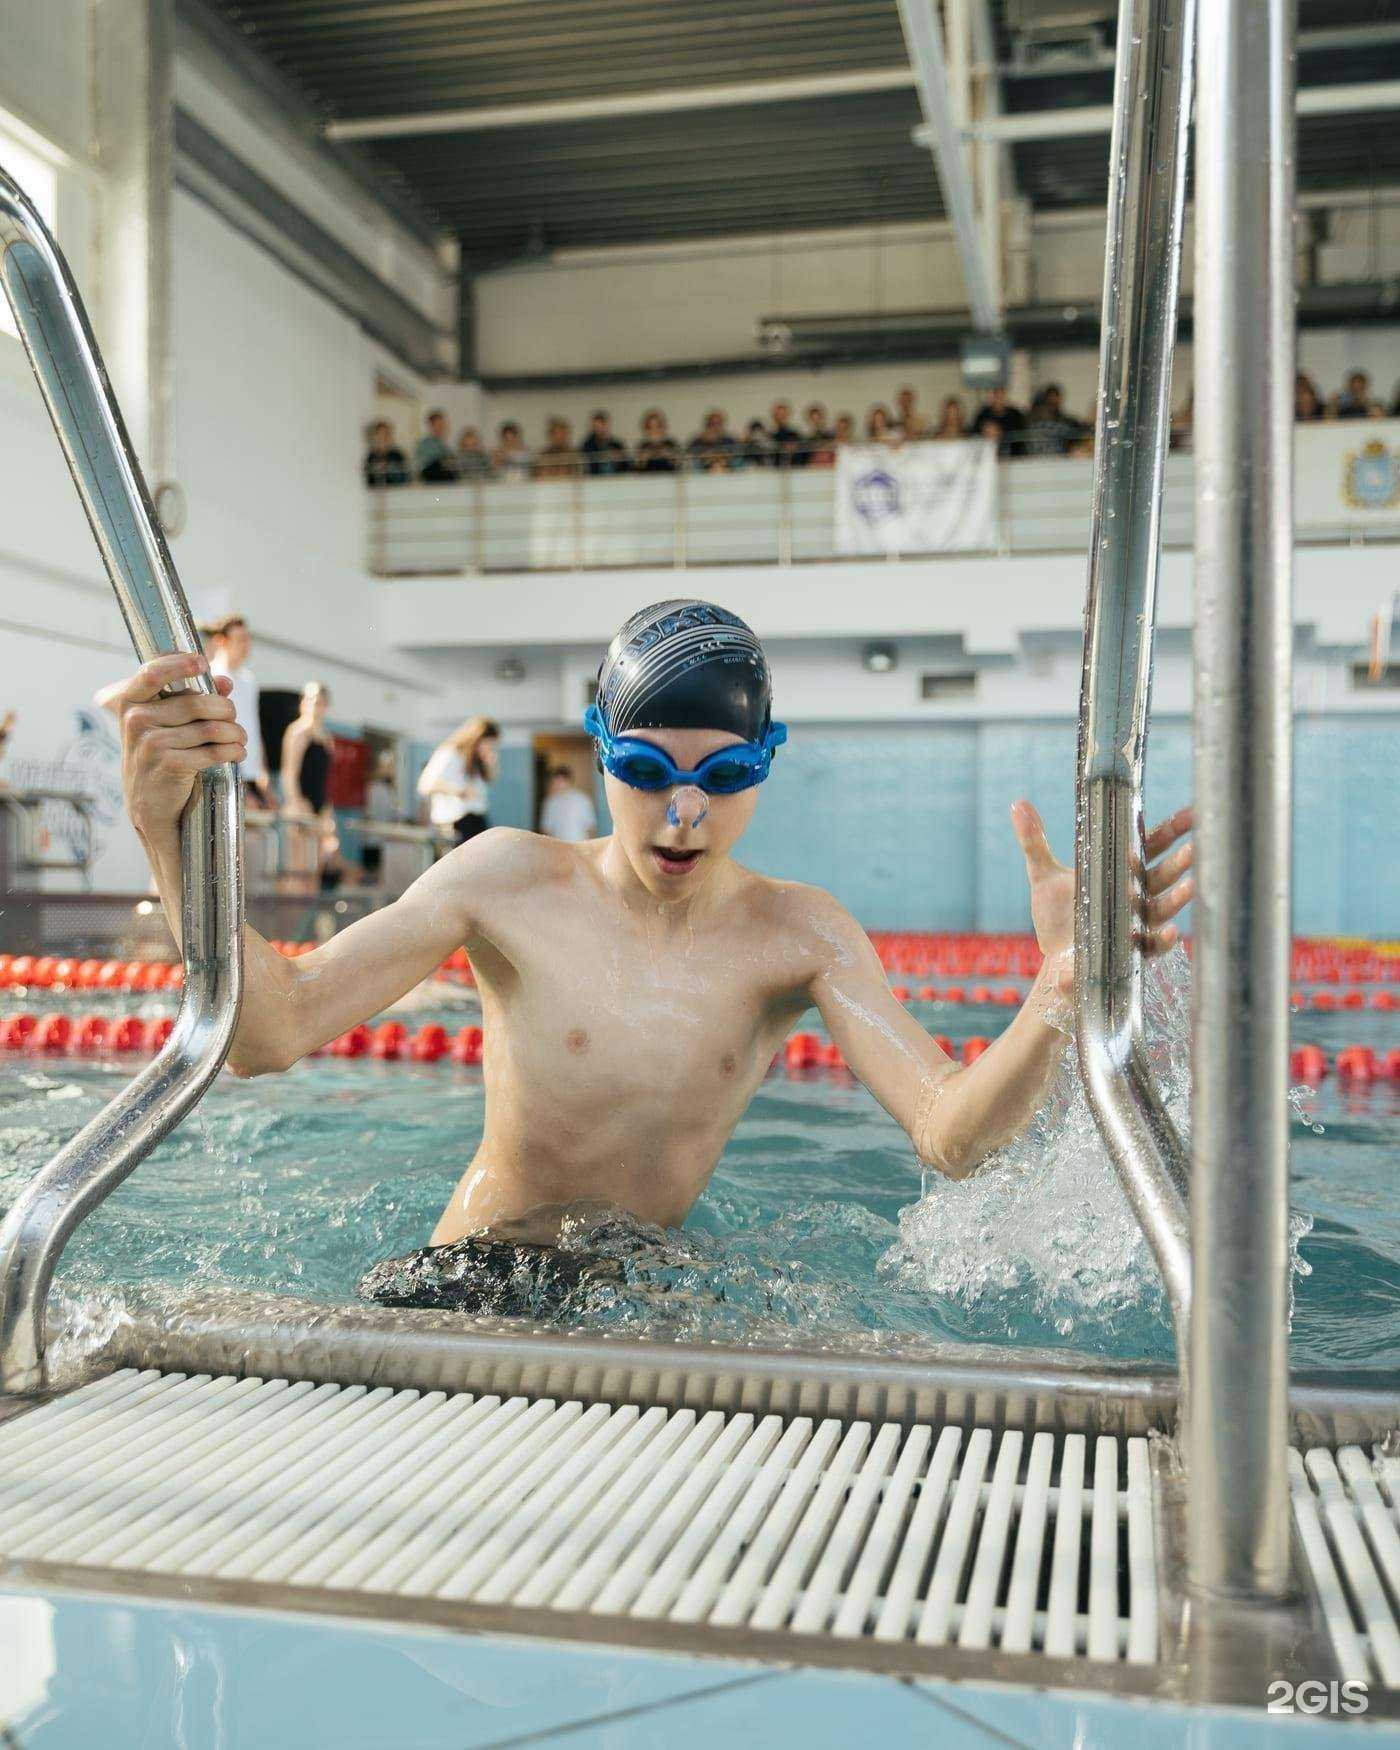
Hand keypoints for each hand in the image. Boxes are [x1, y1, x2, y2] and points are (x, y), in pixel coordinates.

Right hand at [110, 653, 246, 839]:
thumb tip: (226, 683)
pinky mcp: (168, 765)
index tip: (202, 662)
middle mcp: (136, 721)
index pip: (152, 673)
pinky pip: (213, 751)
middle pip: (196, 702)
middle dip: (226, 710)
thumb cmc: (161, 756)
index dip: (179, 664)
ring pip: (210, 728)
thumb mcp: (168, 724)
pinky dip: (233, 751)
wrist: (149, 804)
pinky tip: (238, 753)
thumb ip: (192, 699)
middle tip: (234, 718)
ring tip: (240, 738)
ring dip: (235, 733)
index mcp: (130, 703)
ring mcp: (150, 744)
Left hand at [1011, 800, 1195, 991]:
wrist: (1053, 961)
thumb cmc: (1056, 917)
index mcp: (1121, 873)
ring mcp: (1135, 924)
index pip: (1151, 846)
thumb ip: (1034, 842)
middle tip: (1197, 848)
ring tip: (1190, 886)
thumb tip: (1018, 805)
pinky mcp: (1130, 954)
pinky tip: (1171, 933)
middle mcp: (1134, 897)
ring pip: (1162, 908)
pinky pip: (1152, 947)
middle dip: (1180, 862)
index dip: (1173, 830)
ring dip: (1178, 898)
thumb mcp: (1044, 877)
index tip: (1192, 814)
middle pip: (1163, 875)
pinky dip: (1163, 941)